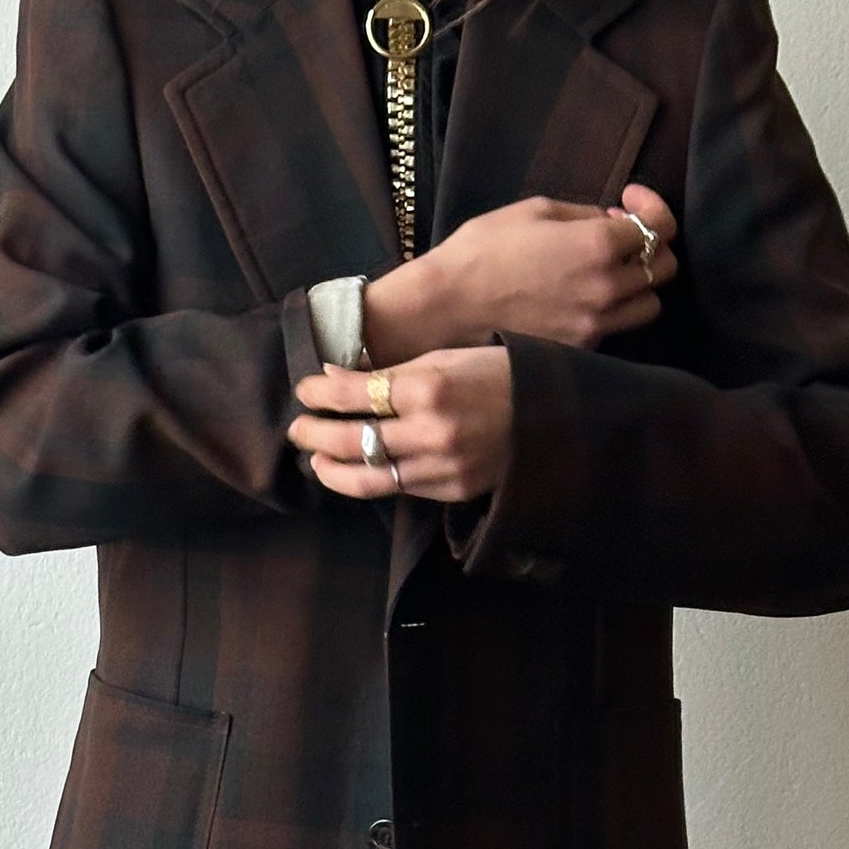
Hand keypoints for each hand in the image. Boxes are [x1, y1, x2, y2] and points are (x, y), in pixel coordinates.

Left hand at [288, 345, 511, 502]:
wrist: (551, 417)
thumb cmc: (496, 375)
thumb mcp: (447, 357)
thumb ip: (392, 372)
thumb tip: (335, 375)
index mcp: (430, 387)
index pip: (357, 393)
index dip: (322, 392)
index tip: (305, 389)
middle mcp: (432, 431)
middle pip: (352, 439)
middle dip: (315, 434)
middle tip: (297, 428)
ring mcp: (440, 466)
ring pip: (368, 477)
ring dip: (332, 469)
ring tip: (315, 459)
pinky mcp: (449, 490)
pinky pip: (397, 487)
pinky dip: (367, 479)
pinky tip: (351, 471)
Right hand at [360, 181, 677, 361]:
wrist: (449, 307)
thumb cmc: (483, 250)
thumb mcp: (536, 210)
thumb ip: (587, 214)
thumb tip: (615, 222)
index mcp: (598, 246)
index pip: (659, 227)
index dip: (652, 206)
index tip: (630, 200)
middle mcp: (606, 290)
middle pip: (664, 269)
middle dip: (651, 246)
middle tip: (620, 235)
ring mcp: (595, 326)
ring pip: (648, 306)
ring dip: (638, 285)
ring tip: (607, 271)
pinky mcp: (579, 350)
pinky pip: (616, 329)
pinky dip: (611, 311)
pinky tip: (583, 296)